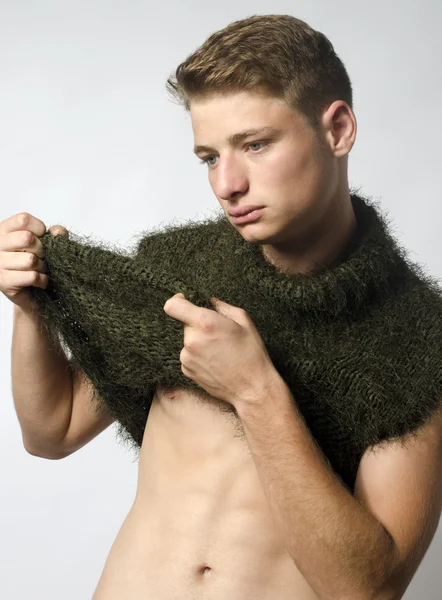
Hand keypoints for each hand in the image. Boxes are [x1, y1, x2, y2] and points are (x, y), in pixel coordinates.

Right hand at [0, 211, 67, 311]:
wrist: (30, 294)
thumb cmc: (35, 265)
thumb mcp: (46, 245)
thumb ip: (54, 234)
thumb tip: (58, 232)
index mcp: (3, 231)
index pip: (23, 220)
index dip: (39, 229)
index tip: (42, 239)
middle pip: (27, 238)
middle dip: (42, 251)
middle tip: (41, 258)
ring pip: (30, 260)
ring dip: (42, 267)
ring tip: (39, 271)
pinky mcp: (3, 281)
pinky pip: (31, 276)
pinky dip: (42, 280)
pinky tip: (39, 282)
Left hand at [163, 292, 279, 407]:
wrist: (252, 388)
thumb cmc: (252, 354)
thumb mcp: (244, 322)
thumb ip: (224, 307)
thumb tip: (211, 301)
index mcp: (205, 323)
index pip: (173, 306)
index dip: (176, 300)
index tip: (184, 300)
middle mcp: (192, 340)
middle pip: (186, 324)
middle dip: (198, 325)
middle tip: (218, 334)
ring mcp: (187, 357)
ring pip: (188, 340)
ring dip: (199, 341)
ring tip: (219, 351)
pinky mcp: (187, 370)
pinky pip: (189, 355)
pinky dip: (198, 355)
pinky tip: (215, 361)